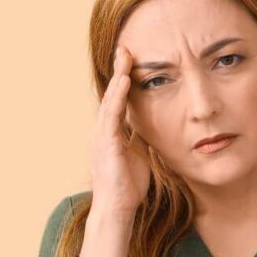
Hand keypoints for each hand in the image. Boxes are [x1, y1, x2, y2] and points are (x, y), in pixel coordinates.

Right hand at [90, 46, 151, 219]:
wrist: (118, 208)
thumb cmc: (129, 186)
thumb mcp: (140, 155)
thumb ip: (142, 139)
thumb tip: (154, 127)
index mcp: (111, 133)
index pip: (118, 100)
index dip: (124, 80)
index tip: (132, 61)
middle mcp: (103, 130)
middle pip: (112, 94)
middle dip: (118, 70)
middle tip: (125, 47)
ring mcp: (102, 135)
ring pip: (110, 99)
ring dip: (117, 76)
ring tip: (125, 55)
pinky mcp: (105, 143)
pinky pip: (111, 114)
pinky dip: (117, 96)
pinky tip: (124, 80)